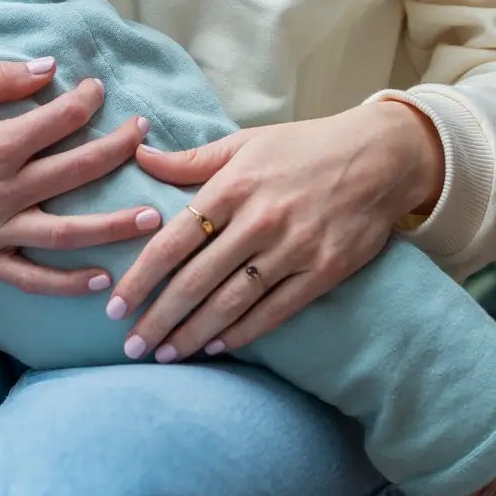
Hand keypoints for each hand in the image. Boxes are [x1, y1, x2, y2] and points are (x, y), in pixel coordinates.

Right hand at [0, 59, 161, 293]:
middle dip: (117, 150)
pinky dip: (66, 284)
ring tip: (151, 217)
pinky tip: (100, 279)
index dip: (87, 101)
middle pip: (75, 171)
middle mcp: (0, 191)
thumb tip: (50, 68)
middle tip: (143, 135)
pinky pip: (30, 278)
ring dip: (112, 226)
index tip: (100, 91)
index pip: (58, 120)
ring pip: (66, 232)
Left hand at [106, 101, 444, 360]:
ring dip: (194, 333)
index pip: (172, 241)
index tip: (115, 305)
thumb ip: (191, 159)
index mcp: (232, 186)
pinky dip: (243, 333)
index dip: (140, 277)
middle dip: (159, 317)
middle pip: (195, 280)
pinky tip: (216, 348)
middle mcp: (259, 220)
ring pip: (231, 302)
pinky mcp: (324, 270)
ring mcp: (293, 248)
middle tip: (131, 345)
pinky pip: (275, 311)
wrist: (380, 156)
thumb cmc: (305, 147)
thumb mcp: (246, 142)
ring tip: (165, 354)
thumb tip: (140, 157)